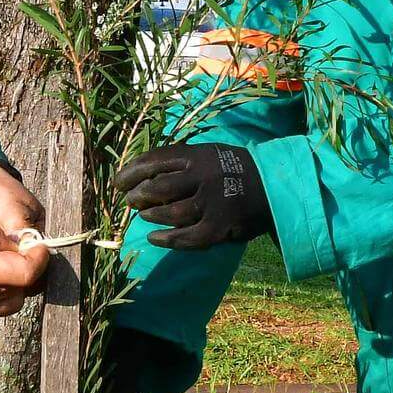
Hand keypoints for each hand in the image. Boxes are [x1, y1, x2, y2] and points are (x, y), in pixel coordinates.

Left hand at [116, 144, 271, 249]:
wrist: (274, 186)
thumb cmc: (234, 169)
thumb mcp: (209, 153)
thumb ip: (181, 160)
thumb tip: (144, 174)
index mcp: (197, 155)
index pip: (154, 161)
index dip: (131, 172)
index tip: (118, 182)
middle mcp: (202, 176)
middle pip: (157, 188)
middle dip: (137, 196)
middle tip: (129, 201)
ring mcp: (211, 203)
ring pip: (168, 213)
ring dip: (150, 216)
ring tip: (144, 216)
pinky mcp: (219, 227)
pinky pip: (185, 237)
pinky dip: (166, 239)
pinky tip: (155, 238)